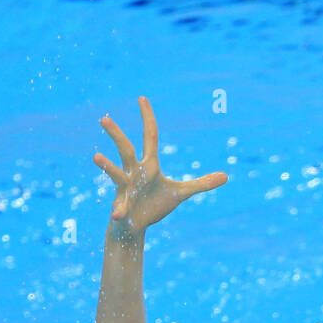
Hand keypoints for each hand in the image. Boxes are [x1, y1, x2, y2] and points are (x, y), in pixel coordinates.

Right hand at [94, 96, 226, 236]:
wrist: (137, 225)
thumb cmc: (155, 204)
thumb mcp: (180, 193)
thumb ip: (201, 184)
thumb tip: (226, 176)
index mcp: (148, 165)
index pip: (149, 136)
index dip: (147, 118)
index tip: (142, 98)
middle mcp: (134, 172)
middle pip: (124, 149)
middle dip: (116, 134)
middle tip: (104, 118)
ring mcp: (126, 188)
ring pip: (115, 174)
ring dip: (107, 167)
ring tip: (96, 158)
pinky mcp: (122, 206)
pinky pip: (119, 207)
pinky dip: (119, 211)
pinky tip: (117, 214)